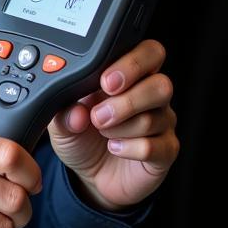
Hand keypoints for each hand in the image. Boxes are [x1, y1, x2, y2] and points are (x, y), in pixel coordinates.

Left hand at [48, 40, 177, 211]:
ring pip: (156, 117)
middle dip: (129, 98)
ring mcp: (162, 123)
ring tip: (102, 131)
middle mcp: (151, 95)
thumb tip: (76, 110)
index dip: (132, 63)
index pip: (149, 54)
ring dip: (122, 126)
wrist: (91, 174)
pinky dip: (130, 148)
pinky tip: (115, 148)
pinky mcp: (165, 151)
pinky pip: (157, 146)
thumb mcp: (62, 121)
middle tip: (100, 113)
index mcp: (131, 75)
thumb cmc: (82, 136)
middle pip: (162, 84)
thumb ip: (63, 110)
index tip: (105, 81)